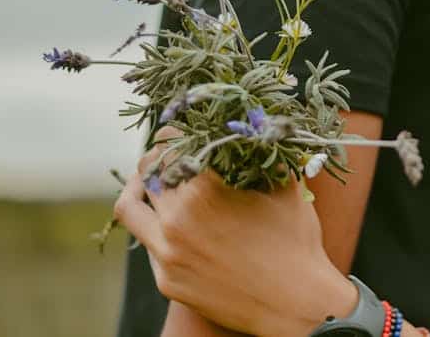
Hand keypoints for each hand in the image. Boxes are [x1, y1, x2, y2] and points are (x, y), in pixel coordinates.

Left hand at [115, 129, 357, 336]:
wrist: (298, 305)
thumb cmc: (297, 243)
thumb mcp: (286, 189)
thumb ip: (265, 154)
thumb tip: (258, 123)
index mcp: (206, 189)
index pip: (170, 144)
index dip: (173, 131)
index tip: (179, 129)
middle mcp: (178, 219)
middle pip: (147, 171)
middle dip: (158, 157)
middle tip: (169, 153)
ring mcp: (167, 252)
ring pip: (130, 207)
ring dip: (139, 188)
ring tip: (151, 183)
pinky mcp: (166, 280)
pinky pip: (147, 243)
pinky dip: (155, 226)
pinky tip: (172, 222)